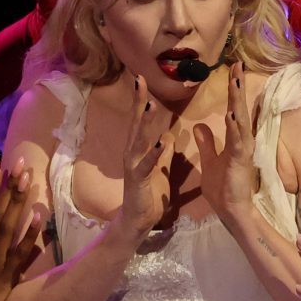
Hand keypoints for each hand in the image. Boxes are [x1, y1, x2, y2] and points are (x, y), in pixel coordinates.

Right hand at [0, 158, 46, 300]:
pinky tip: (39, 216)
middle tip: (18, 160)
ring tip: (27, 177)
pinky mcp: (4, 276)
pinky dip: (29, 234)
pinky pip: (19, 252)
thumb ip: (1, 258)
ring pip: (7, 224)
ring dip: (17, 200)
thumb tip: (27, 247)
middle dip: (7, 185)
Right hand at [114, 78, 176, 240]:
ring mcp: (133, 166)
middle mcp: (132, 153)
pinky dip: (153, 153)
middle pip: (136, 123)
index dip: (142, 100)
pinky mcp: (138, 180)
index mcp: (139, 149)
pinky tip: (160, 142)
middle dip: (138, 101)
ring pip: (139, 140)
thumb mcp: (159, 169)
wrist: (139, 221)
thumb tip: (167, 137)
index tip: (143, 79)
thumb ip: (163, 153)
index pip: (140, 120)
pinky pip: (147, 165)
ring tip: (149, 104)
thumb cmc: (149, 195)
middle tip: (140, 79)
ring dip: (144, 122)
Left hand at [188, 62, 259, 227]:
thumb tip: (199, 126)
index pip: (234, 110)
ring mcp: (243, 150)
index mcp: (236, 140)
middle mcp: (243, 141)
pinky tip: (232, 112)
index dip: (234, 90)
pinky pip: (238, 140)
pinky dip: (235, 126)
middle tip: (238, 64)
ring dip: (238, 99)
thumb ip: (206, 143)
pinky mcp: (240, 161)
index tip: (233, 69)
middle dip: (239, 87)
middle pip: (240, 108)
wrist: (231, 212)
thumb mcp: (210, 161)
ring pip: (241, 119)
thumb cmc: (223, 189)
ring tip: (236, 79)